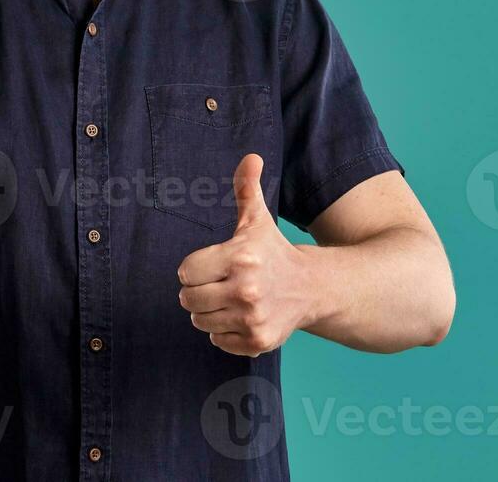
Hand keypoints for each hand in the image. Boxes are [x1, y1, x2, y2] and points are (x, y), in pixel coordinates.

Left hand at [176, 153, 322, 356]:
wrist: (310, 288)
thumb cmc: (273, 251)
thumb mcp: (257, 219)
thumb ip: (246, 188)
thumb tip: (251, 157)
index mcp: (240, 257)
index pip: (186, 271)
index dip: (196, 267)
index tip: (212, 264)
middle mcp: (247, 290)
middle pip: (188, 298)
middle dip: (198, 291)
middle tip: (218, 283)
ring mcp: (253, 318)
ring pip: (199, 321)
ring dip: (208, 311)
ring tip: (229, 299)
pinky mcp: (258, 341)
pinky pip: (216, 340)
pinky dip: (223, 331)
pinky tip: (240, 316)